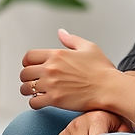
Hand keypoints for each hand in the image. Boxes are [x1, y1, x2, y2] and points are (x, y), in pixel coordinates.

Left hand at [20, 28, 134, 126]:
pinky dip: (35, 103)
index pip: (29, 56)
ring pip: (26, 88)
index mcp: (57, 54)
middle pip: (24, 73)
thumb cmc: (102, 69)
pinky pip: (34, 102)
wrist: (110, 89)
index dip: (27, 63)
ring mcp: (52, 84)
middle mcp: (51, 68)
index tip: (30, 68)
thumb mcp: (88, 47)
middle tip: (32, 82)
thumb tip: (60, 32)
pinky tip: (41, 102)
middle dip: (26, 78)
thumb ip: (71, 40)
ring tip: (34, 93)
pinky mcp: (55, 100)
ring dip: (28, 91)